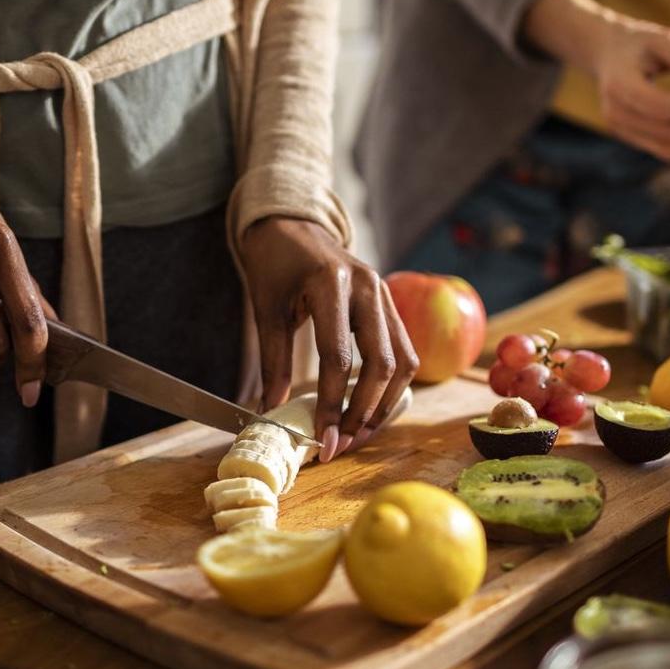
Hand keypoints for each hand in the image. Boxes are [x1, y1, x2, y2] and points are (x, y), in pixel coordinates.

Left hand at [240, 216, 417, 460]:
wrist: (293, 225)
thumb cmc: (276, 265)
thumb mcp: (266, 310)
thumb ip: (274, 362)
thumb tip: (273, 412)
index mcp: (332, 284)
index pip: (339, 359)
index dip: (332, 405)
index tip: (323, 441)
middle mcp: (369, 287)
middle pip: (381, 364)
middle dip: (363, 412)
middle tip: (342, 443)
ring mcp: (385, 294)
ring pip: (403, 361)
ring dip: (384, 403)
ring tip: (359, 432)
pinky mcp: (391, 303)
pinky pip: (404, 350)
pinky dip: (391, 385)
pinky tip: (371, 406)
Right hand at [523, 0, 669, 160]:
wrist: (606, 55)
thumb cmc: (637, 43)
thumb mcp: (663, 39)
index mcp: (620, 86)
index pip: (661, 106)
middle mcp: (616, 114)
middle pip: (666, 133)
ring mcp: (620, 130)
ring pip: (667, 147)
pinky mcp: (629, 138)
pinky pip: (663, 149)